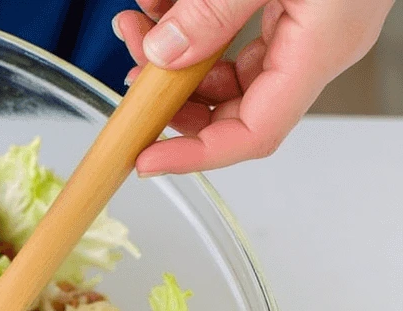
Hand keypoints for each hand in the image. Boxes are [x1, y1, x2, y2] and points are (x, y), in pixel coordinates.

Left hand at [114, 0, 396, 174]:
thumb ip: (214, 11)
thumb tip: (164, 53)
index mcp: (319, 50)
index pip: (252, 133)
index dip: (193, 154)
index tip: (145, 156)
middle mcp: (315, 49)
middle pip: (231, 106)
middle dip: (171, 94)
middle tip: (131, 70)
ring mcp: (307, 30)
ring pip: (228, 70)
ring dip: (176, 55)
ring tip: (138, 24)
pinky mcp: (297, 8)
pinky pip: (238, 36)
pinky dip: (198, 26)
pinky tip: (166, 5)